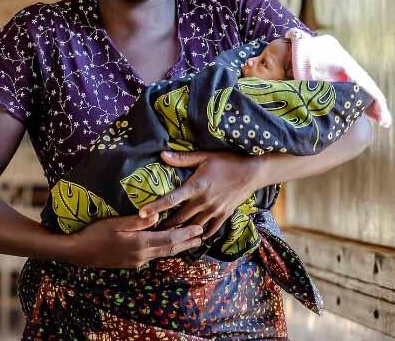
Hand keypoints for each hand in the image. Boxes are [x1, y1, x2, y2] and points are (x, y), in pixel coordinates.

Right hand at [63, 213, 203, 268]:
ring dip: (178, 247)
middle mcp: (142, 255)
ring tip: (190, 242)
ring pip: (163, 254)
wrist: (79, 253)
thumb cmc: (95, 233)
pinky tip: (166, 246)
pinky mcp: (131, 262)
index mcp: (140, 243)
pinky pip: (154, 256)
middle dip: (187, 242)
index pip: (169, 238)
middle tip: (202, 236)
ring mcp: (136, 261)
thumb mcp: (115, 223)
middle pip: (170, 249)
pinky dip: (165, 250)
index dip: (186, 234)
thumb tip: (158, 215)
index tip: (200, 229)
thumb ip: (138, 221)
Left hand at [139, 151, 263, 239]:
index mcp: (196, 187)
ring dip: (179, 233)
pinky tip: (191, 239)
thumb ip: (182, 158)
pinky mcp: (223, 215)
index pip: (171, 199)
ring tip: (165, 238)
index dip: (156, 207)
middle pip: (179, 218)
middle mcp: (203, 201)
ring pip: (192, 226)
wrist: (252, 172)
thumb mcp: (204, 156)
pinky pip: (209, 230)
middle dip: (164, 226)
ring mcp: (214, 211)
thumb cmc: (227, 161)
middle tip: (149, 231)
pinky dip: (199, 235)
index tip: (142, 213)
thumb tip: (161, 154)